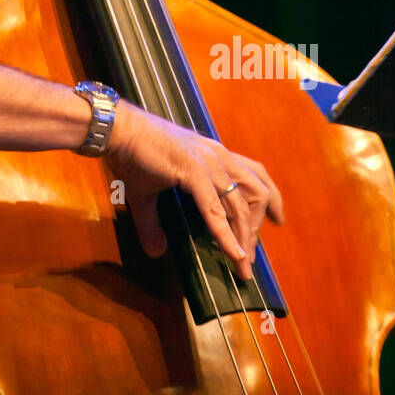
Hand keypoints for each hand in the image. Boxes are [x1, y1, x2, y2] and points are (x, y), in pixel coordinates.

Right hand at [105, 99, 283, 281]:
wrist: (117, 132)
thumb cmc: (132, 154)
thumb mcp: (148, 192)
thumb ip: (154, 223)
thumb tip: (156, 252)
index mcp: (213, 154)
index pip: (255, 174)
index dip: (271, 197)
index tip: (278, 219)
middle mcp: (217, 155)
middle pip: (256, 191)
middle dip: (256, 227)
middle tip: (250, 257)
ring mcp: (207, 162)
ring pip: (241, 203)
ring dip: (245, 235)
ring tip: (242, 262)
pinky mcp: (193, 170)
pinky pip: (216, 208)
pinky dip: (226, 234)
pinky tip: (232, 253)